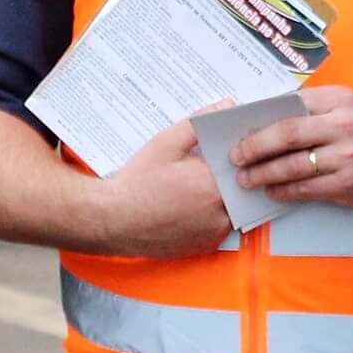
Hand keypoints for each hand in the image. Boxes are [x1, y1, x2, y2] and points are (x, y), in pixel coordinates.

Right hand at [91, 119, 235, 258]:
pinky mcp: (205, 245)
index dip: (230, 155)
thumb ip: (198, 124)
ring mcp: (213, 233)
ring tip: (192, 187)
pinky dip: (210, 215)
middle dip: (225, 175)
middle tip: (199, 171)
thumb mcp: (165, 143)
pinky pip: (219, 226)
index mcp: (214, 184)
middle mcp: (219, 212)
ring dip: (219, 197)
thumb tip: (224, 107)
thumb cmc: (137, 183)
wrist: (113, 220)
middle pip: (237, 186)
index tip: (217, 152)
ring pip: (230, 208)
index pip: (239, 163)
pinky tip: (189, 205)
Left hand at [229, 86, 352, 208]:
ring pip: (294, 166)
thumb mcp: (344, 105)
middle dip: (255, 147)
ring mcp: (347, 156)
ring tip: (247, 179)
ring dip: (264, 174)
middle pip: (287, 135)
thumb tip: (262, 120)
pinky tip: (272, 191)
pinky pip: (307, 188)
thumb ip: (310, 108)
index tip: (240, 132)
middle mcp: (344, 125)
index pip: (290, 107)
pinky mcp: (348, 183)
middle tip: (236, 157)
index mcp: (338, 99)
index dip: (261, 121)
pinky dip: (285, 191)